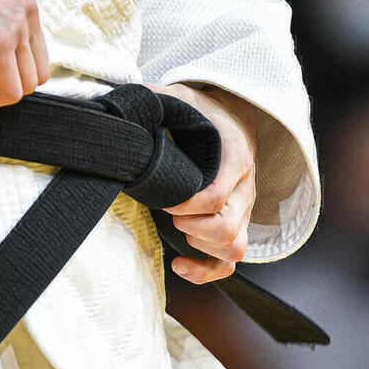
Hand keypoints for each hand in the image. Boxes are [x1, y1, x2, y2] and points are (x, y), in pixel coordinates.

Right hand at [0, 0, 49, 108]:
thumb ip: (2, 34)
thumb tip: (4, 72)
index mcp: (25, 3)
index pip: (37, 55)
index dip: (11, 71)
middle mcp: (27, 13)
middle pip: (36, 74)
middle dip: (5, 83)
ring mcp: (17, 29)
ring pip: (26, 87)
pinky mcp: (0, 46)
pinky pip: (9, 93)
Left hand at [143, 82, 257, 283]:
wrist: (235, 115)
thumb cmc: (206, 112)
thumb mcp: (183, 97)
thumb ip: (156, 97)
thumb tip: (124, 101)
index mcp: (235, 159)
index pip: (218, 196)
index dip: (188, 206)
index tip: (165, 201)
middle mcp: (245, 189)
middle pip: (228, 230)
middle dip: (192, 228)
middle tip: (171, 212)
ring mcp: (243, 210)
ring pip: (235, 248)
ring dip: (201, 246)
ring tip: (178, 227)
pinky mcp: (236, 224)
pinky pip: (229, 261)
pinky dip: (207, 271)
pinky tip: (180, 264)